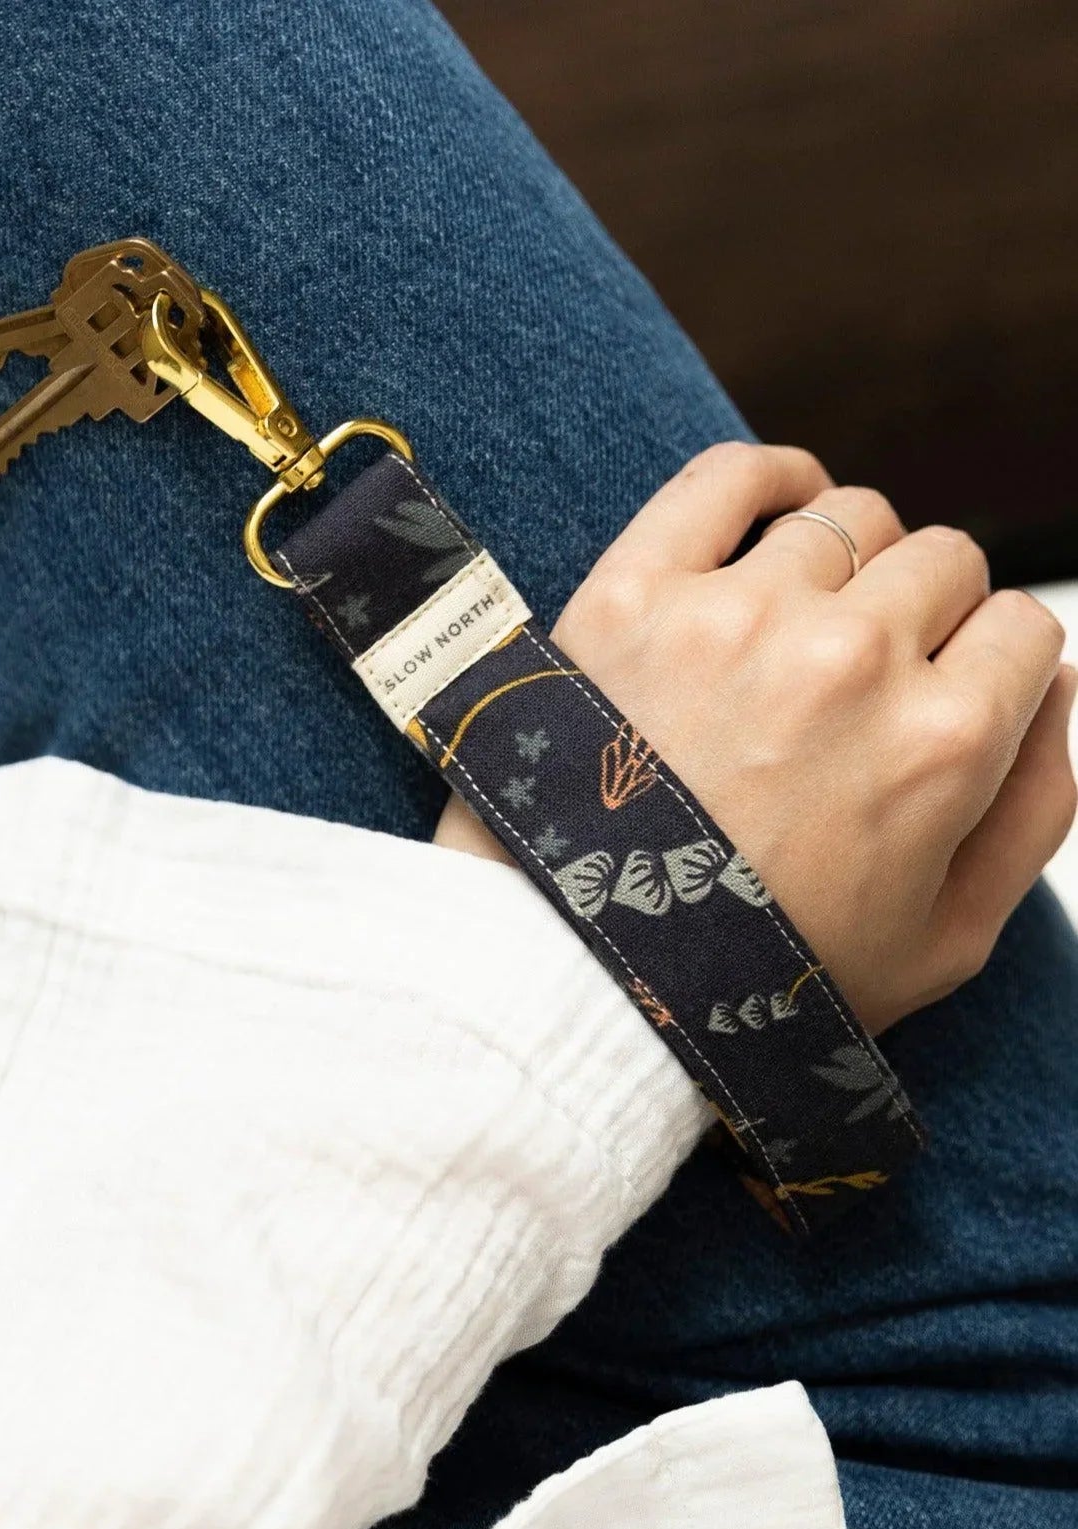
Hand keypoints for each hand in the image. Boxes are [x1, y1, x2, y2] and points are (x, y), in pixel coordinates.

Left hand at [435, 442, 1075, 1031]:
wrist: (574, 978)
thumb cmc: (754, 974)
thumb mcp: (944, 940)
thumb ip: (1035, 808)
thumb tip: (1058, 687)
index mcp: (942, 741)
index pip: (1022, 629)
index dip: (987, 664)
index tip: (938, 694)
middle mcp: (850, 660)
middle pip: (943, 563)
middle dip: (923, 617)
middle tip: (860, 679)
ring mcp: (736, 617)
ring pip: (848, 517)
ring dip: (846, 562)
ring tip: (804, 625)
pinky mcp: (630, 596)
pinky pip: (727, 477)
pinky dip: (770, 475)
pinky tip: (782, 502)